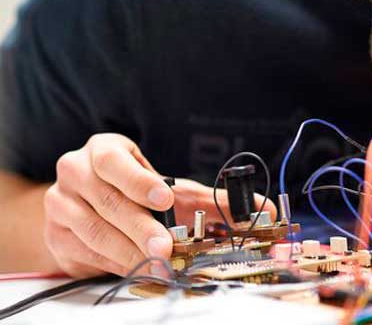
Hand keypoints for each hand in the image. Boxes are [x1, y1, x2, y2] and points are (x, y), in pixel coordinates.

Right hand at [43, 133, 275, 276]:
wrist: (86, 202)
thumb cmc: (136, 189)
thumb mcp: (172, 187)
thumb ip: (214, 199)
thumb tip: (266, 211)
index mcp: (102, 151)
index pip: (114, 162)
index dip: (138, 179)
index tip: (165, 197)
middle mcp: (74, 172)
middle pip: (108, 202)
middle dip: (141, 227)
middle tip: (165, 247)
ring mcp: (60, 205)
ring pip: (95, 231)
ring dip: (129, 250)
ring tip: (157, 264)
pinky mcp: (56, 237)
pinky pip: (87, 253)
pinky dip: (115, 262)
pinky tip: (137, 267)